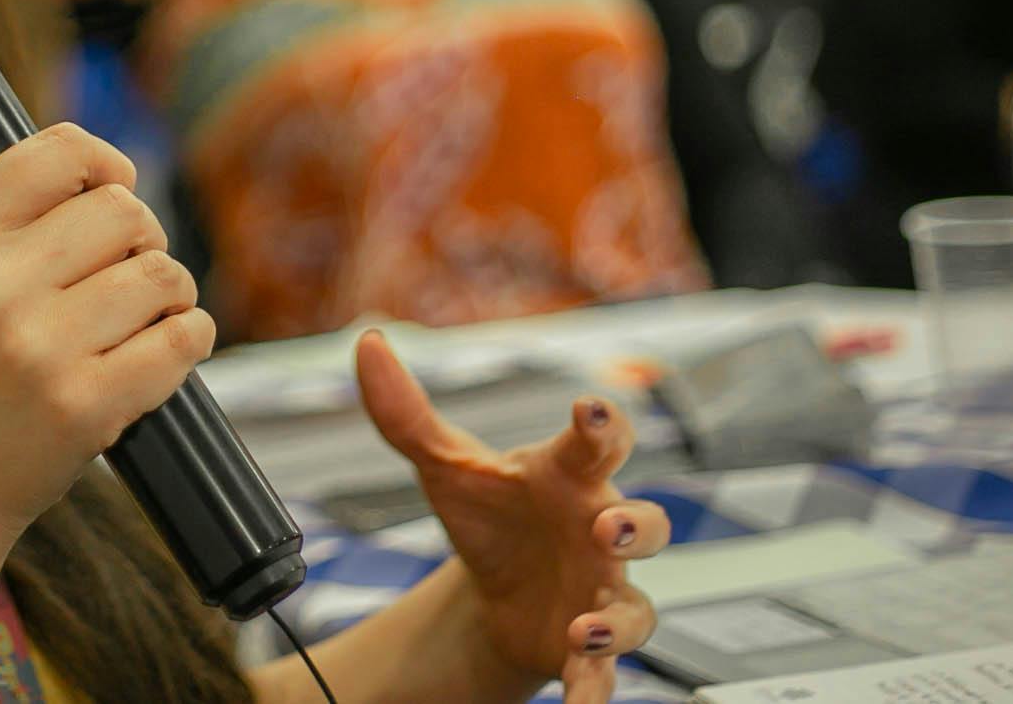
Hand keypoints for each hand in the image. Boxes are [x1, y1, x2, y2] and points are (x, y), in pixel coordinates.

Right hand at [0, 125, 212, 549]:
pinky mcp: (85, 406)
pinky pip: (180, 339)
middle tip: (127, 274)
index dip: (105, 163)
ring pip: (162, 273)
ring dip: (171, 293)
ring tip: (145, 318)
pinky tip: (168, 348)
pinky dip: (190, 338)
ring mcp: (41, 348)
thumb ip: (10, 220)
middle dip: (143, 239)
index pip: (60, 151)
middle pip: (125, 211)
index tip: (116, 188)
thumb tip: (113, 175)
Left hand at [356, 332, 666, 702]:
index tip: (590, 410)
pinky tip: (581, 701)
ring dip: (619, 618)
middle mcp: (600, 530)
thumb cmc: (491, 515)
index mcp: (569, 476)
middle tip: (610, 526)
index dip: (602, 422)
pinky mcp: (587, 645)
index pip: (600, 440)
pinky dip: (597, 687)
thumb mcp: (445, 464)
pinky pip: (606, 671)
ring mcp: (602, 591)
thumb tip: (367, 345)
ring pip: (637, 606)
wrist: (493, 590)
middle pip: (646, 523)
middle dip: (636, 525)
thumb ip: (406, 410)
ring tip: (584, 625)